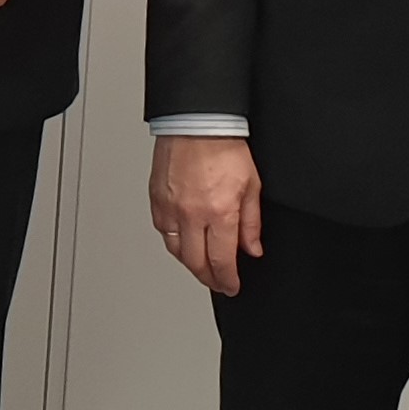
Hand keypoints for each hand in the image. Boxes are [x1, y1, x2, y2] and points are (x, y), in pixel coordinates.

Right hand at [150, 134, 262, 296]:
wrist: (197, 123)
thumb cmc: (224, 147)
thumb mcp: (252, 187)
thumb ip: (251, 223)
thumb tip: (252, 248)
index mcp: (219, 213)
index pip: (221, 261)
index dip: (227, 280)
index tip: (231, 286)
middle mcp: (191, 214)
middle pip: (196, 263)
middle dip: (209, 278)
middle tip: (218, 282)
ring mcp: (170, 208)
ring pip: (176, 251)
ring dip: (190, 263)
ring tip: (201, 265)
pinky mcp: (156, 199)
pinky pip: (162, 231)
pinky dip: (173, 241)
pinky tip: (182, 241)